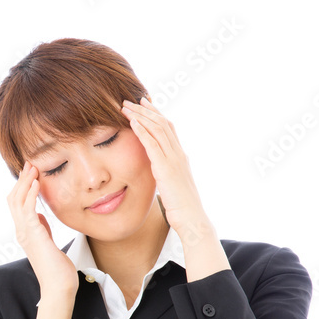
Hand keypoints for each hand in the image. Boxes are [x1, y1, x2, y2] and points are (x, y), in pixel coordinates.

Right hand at [7, 161, 78, 295]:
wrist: (59, 286)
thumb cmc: (57, 269)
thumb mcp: (49, 242)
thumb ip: (42, 228)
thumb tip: (40, 215)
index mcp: (25, 232)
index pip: (18, 204)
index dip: (22, 186)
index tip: (31, 172)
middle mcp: (21, 231)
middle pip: (14, 199)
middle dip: (21, 180)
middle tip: (29, 163)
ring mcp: (25, 233)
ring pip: (18, 201)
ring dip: (25, 182)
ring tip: (32, 168)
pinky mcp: (33, 235)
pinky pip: (28, 210)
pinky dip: (30, 194)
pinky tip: (36, 183)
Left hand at [120, 97, 209, 236]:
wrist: (192, 219)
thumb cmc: (182, 207)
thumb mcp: (172, 186)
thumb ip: (166, 174)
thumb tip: (157, 173)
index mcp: (180, 157)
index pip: (168, 128)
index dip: (156, 114)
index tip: (144, 105)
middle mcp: (178, 154)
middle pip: (162, 123)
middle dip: (146, 110)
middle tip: (131, 99)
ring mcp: (174, 160)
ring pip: (157, 129)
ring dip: (140, 116)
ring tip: (126, 106)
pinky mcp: (166, 169)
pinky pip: (152, 145)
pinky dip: (142, 131)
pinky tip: (132, 122)